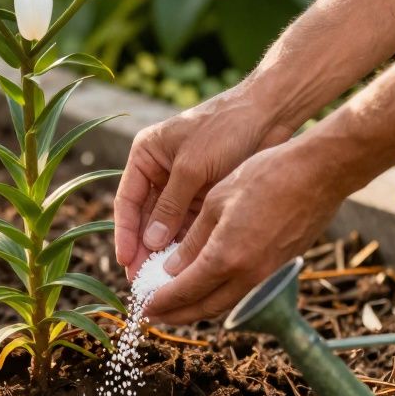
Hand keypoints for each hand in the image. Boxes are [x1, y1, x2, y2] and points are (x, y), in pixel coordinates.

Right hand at [114, 85, 293, 278]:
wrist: (269, 113)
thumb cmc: (226, 129)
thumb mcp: (192, 168)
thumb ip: (171, 207)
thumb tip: (150, 244)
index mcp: (146, 155)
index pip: (127, 201)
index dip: (125, 234)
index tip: (125, 262)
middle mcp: (159, 170)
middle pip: (145, 218)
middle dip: (143, 250)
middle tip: (142, 282)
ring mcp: (182, 184)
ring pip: (167, 225)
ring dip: (165, 251)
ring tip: (163, 282)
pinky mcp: (204, 193)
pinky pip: (189, 224)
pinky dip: (187, 244)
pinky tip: (186, 268)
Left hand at [142, 140, 352, 324]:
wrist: (319, 174)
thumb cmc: (265, 177)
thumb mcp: (216, 203)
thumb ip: (192, 241)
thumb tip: (171, 270)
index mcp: (226, 257)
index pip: (184, 292)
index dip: (160, 302)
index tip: (143, 307)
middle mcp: (247, 275)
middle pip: (204, 307)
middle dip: (176, 315)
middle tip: (155, 315)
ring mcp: (267, 274)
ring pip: (225, 302)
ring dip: (198, 307)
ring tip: (177, 305)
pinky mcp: (279, 267)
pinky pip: (242, 291)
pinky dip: (220, 294)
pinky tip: (208, 285)